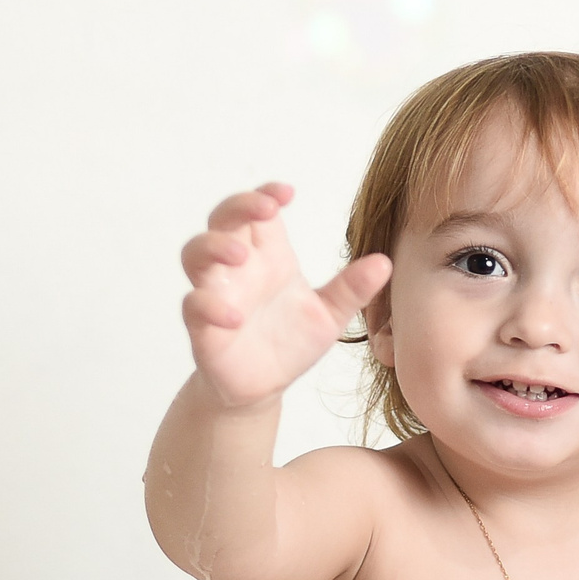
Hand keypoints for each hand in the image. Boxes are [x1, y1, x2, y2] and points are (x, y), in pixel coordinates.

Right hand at [178, 183, 391, 408]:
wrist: (264, 387)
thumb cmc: (290, 343)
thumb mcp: (329, 315)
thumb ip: (351, 289)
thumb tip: (384, 262)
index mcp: (268, 256)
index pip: (259, 210)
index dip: (266, 194)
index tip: (288, 192)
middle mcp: (238, 269)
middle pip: (222, 220)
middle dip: (239, 206)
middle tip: (266, 209)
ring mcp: (216, 294)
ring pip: (195, 254)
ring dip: (214, 247)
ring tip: (241, 255)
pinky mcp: (202, 327)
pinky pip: (193, 306)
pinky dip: (209, 306)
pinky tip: (234, 317)